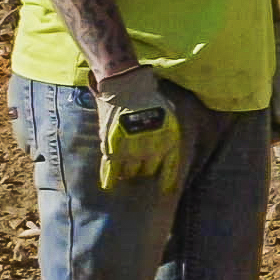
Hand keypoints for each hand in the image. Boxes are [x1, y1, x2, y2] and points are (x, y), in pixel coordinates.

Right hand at [90, 66, 179, 189]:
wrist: (128, 87)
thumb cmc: (151, 99)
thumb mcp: (170, 115)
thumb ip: (170, 133)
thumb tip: (170, 149)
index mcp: (169, 142)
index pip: (170, 170)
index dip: (167, 182)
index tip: (166, 191)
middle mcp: (152, 150)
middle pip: (147, 171)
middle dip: (143, 169)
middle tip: (137, 165)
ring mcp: (131, 150)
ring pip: (129, 171)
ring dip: (127, 171)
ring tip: (124, 168)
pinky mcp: (112, 147)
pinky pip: (110, 168)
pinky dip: (108, 178)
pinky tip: (108, 185)